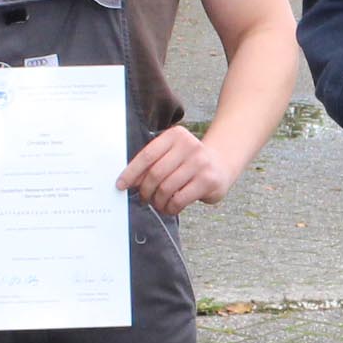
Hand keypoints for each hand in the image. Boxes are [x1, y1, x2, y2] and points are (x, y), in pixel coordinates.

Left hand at [119, 125, 238, 216]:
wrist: (221, 163)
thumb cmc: (189, 161)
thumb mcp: (171, 154)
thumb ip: (152, 163)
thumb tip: (130, 181)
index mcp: (176, 135)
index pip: (147, 155)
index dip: (131, 173)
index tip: (121, 185)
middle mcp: (189, 146)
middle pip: (155, 174)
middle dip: (145, 191)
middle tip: (144, 198)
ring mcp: (200, 163)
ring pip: (166, 188)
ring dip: (158, 201)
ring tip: (158, 204)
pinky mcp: (208, 180)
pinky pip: (180, 199)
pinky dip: (170, 207)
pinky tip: (170, 207)